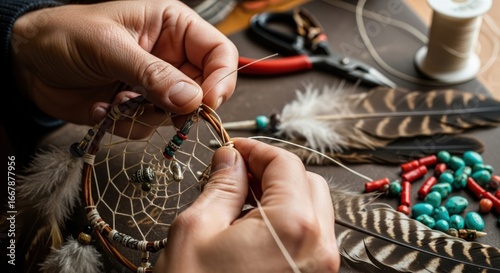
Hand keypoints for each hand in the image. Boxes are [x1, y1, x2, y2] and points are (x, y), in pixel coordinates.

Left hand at [11, 0, 237, 135]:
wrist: (29, 63)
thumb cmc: (65, 35)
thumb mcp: (110, 47)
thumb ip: (152, 73)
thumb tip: (192, 99)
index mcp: (173, 27)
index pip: (218, 52)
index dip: (220, 78)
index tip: (205, 102)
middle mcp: (172, 56)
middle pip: (204, 88)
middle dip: (182, 105)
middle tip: (158, 108)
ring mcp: (157, 84)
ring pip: (179, 113)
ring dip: (149, 115)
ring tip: (118, 100)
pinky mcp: (141, 107)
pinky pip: (152, 127)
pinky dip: (129, 124)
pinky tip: (105, 107)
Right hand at [156, 138, 339, 272]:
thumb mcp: (197, 230)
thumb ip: (221, 185)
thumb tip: (230, 158)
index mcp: (294, 226)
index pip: (286, 164)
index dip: (256, 150)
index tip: (233, 150)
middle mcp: (319, 248)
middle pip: (307, 182)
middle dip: (272, 171)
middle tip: (236, 173)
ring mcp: (320, 269)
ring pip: (312, 209)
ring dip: (280, 195)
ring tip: (241, 203)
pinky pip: (309, 236)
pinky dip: (286, 221)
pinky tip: (253, 228)